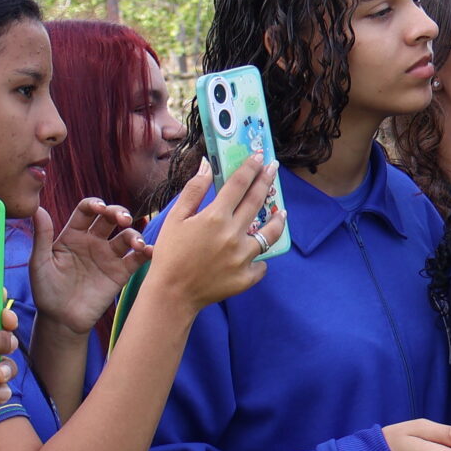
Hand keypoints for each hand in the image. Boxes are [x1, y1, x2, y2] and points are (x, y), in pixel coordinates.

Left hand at [32, 198, 147, 334]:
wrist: (61, 320)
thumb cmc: (46, 290)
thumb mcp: (40, 262)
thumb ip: (42, 236)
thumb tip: (36, 208)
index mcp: (73, 235)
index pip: (87, 211)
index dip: (95, 204)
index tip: (99, 208)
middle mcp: (93, 242)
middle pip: (110, 217)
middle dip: (119, 213)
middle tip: (123, 220)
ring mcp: (108, 256)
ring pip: (127, 236)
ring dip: (135, 235)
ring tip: (136, 244)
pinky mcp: (120, 273)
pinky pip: (137, 259)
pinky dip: (147, 252)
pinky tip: (149, 251)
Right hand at [148, 160, 284, 311]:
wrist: (172, 294)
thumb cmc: (170, 253)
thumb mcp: (176, 218)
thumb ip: (194, 190)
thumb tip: (206, 165)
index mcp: (215, 217)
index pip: (239, 184)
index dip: (251, 168)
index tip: (259, 157)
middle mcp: (233, 235)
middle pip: (257, 202)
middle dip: (266, 181)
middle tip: (274, 170)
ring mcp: (243, 257)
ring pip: (269, 233)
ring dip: (277, 220)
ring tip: (281, 212)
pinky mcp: (246, 277)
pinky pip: (261, 264)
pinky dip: (260, 257)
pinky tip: (258, 252)